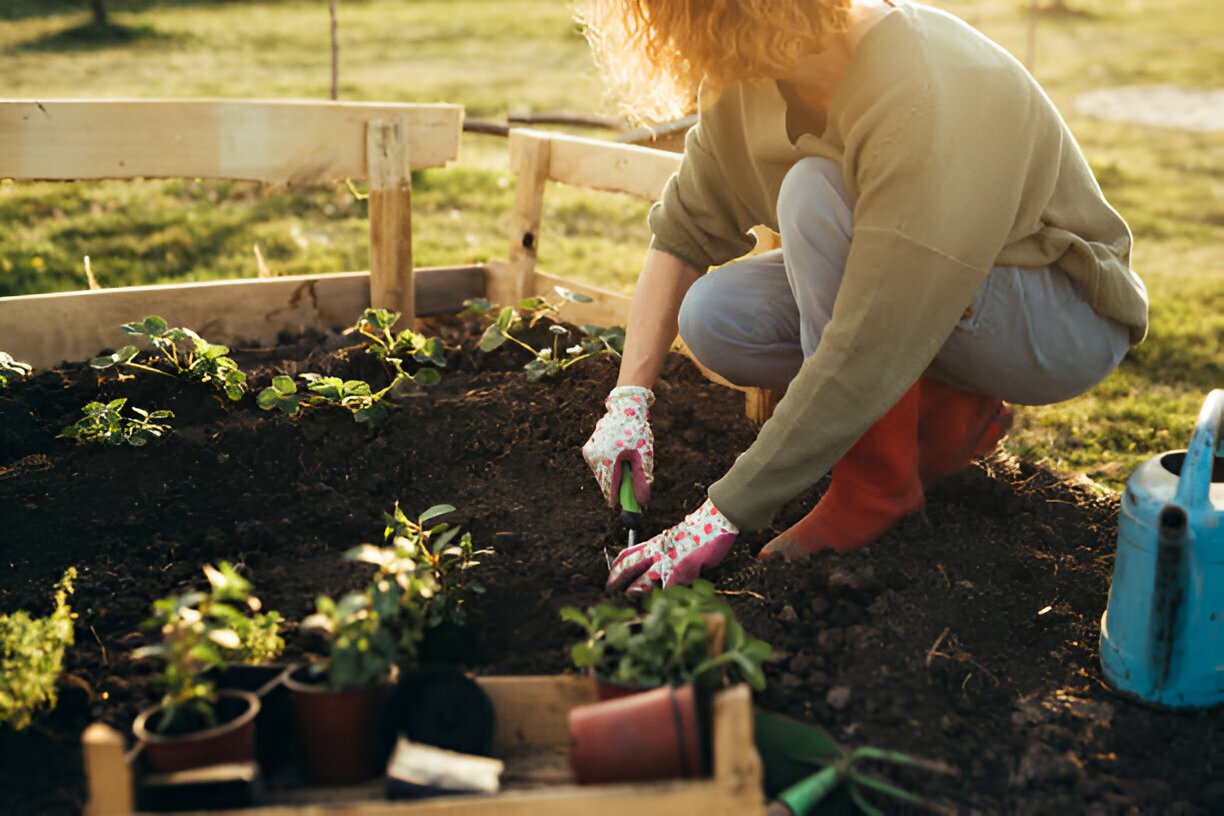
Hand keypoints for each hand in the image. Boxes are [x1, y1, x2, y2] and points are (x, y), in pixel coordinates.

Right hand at [582, 386, 653, 506]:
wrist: (625, 408)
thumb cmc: (637, 432)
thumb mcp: (644, 457)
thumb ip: (641, 481)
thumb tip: (641, 503)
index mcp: (607, 459)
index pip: (610, 491)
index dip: (620, 501)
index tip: (629, 508)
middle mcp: (594, 458)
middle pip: (605, 484)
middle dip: (618, 488)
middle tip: (631, 487)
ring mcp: (589, 453)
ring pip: (602, 476)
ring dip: (614, 477)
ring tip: (626, 463)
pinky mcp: (588, 450)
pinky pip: (600, 466)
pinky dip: (609, 467)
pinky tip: (619, 455)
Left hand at [606, 498, 738, 593]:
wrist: (715, 520)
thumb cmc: (700, 532)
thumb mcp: (677, 541)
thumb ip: (667, 553)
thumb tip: (662, 568)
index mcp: (656, 544)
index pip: (629, 553)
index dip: (617, 565)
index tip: (610, 574)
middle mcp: (658, 552)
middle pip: (630, 565)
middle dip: (616, 578)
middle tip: (608, 590)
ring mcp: (669, 561)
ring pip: (645, 580)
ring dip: (636, 591)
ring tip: (629, 597)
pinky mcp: (682, 569)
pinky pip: (670, 589)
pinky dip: (666, 599)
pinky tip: (663, 606)